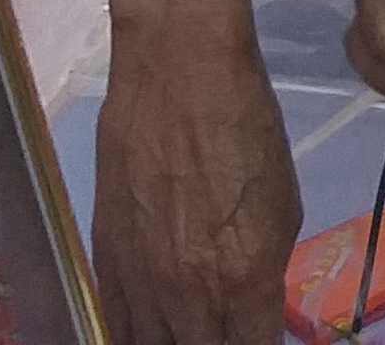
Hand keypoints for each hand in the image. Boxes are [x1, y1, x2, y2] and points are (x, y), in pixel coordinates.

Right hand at [90, 0, 303, 344]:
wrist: (178, 68)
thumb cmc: (246, 128)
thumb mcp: (280, 210)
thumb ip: (261, 278)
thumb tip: (248, 315)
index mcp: (242, 281)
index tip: (259, 340)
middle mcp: (185, 293)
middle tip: (224, 334)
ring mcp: (137, 279)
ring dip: (172, 344)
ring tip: (187, 333)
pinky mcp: (103, 256)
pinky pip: (115, 319)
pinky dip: (135, 330)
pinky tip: (152, 328)